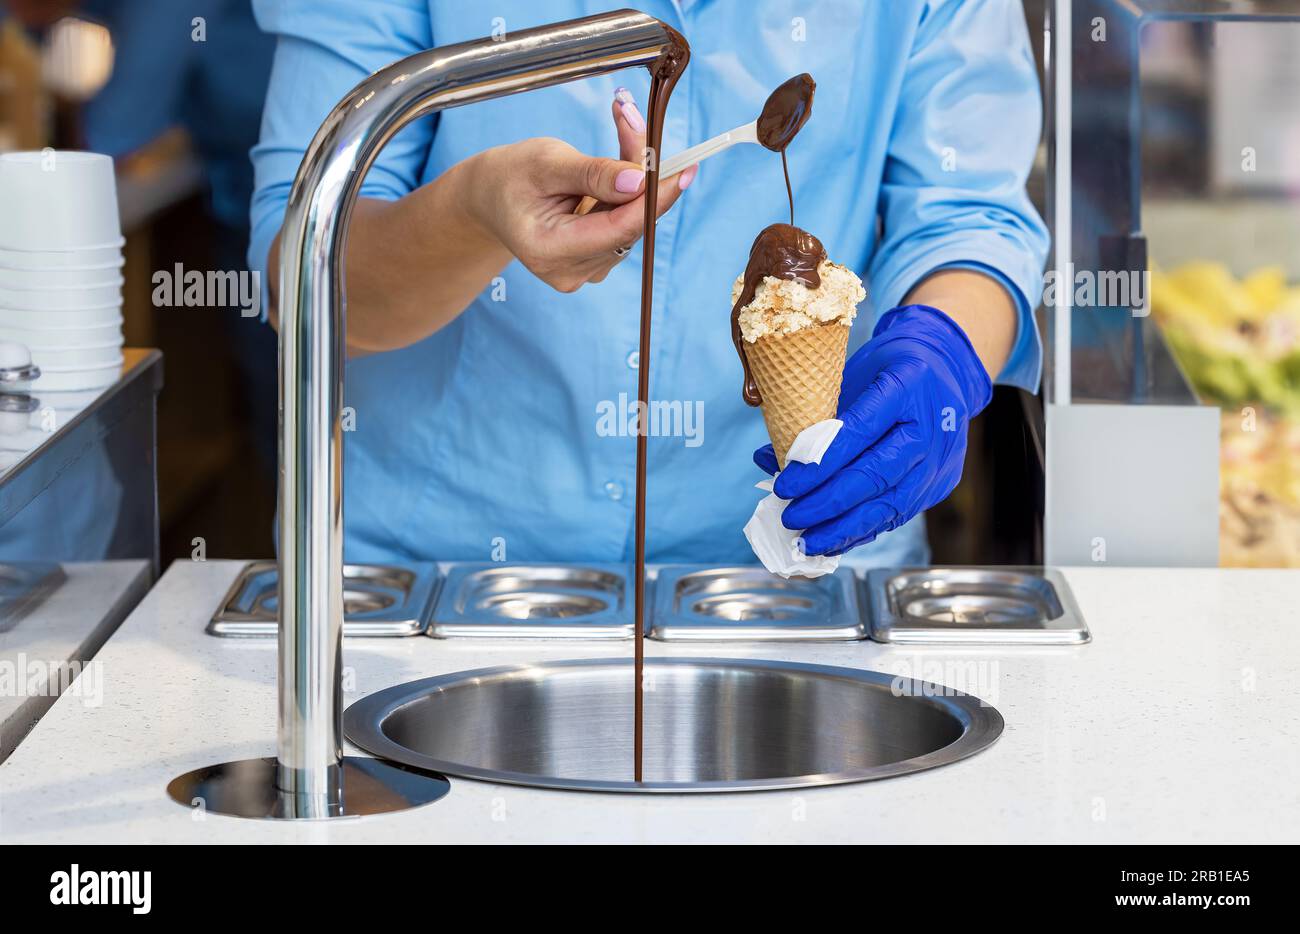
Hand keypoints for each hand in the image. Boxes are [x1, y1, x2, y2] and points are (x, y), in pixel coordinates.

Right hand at [459, 87, 694, 292]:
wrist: (489, 197)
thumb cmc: (510, 176)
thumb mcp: (546, 163)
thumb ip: (594, 173)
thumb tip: (640, 182)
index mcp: (550, 251)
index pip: (620, 229)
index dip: (655, 198)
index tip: (684, 169)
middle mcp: (570, 271)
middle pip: (629, 224)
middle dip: (642, 174)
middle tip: (637, 122)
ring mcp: (583, 270)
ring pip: (630, 222)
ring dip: (636, 178)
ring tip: (622, 128)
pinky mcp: (593, 261)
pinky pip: (623, 225)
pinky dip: (626, 192)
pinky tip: (619, 164)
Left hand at [752, 305, 992, 555]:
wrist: (946, 368)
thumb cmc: (888, 368)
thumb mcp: (851, 376)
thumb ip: (815, 418)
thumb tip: (768, 459)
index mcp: (906, 387)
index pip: (858, 434)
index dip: (818, 466)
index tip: (784, 485)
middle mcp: (930, 427)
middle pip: (874, 475)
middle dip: (827, 503)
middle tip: (790, 517)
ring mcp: (939, 459)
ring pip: (890, 504)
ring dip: (844, 528)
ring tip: (808, 541)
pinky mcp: (940, 484)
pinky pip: (899, 514)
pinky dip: (864, 530)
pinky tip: (835, 539)